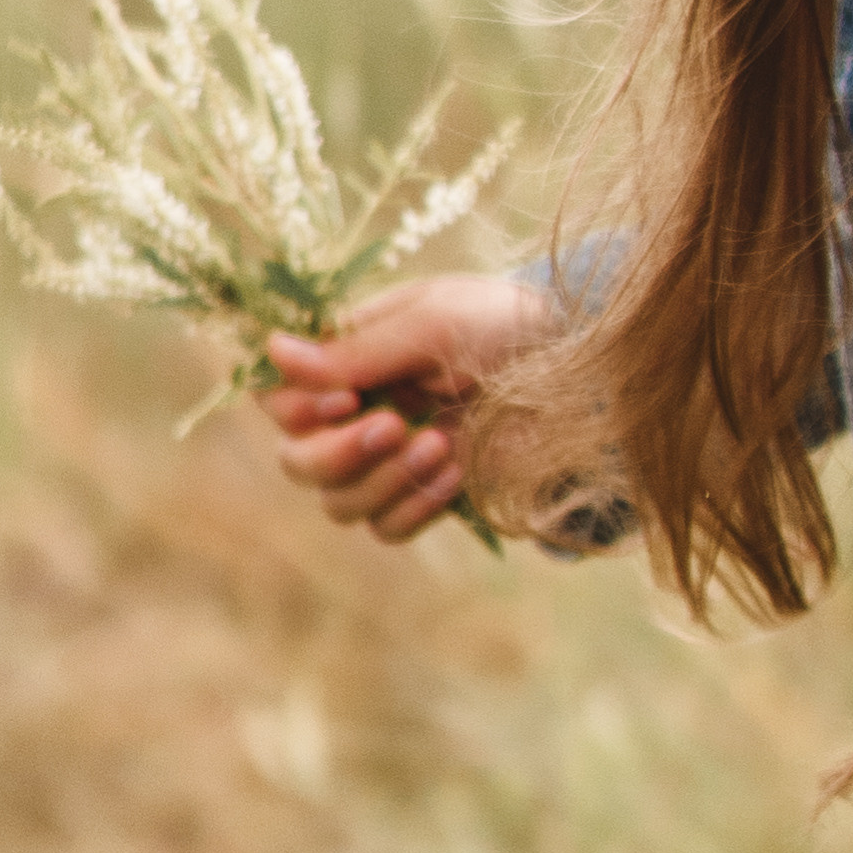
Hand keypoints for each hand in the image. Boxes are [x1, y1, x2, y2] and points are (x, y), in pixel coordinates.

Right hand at [258, 275, 549, 541]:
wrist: (580, 369)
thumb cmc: (502, 324)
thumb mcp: (430, 322)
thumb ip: (356, 349)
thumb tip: (272, 350)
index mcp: (349, 361)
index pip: (280, 401)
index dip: (297, 410)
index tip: (347, 397)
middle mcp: (359, 414)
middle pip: (297, 463)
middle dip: (335, 454)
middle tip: (395, 426)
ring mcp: (392, 462)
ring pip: (338, 504)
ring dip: (382, 481)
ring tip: (439, 445)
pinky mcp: (427, 497)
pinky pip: (386, 530)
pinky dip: (414, 508)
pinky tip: (456, 472)